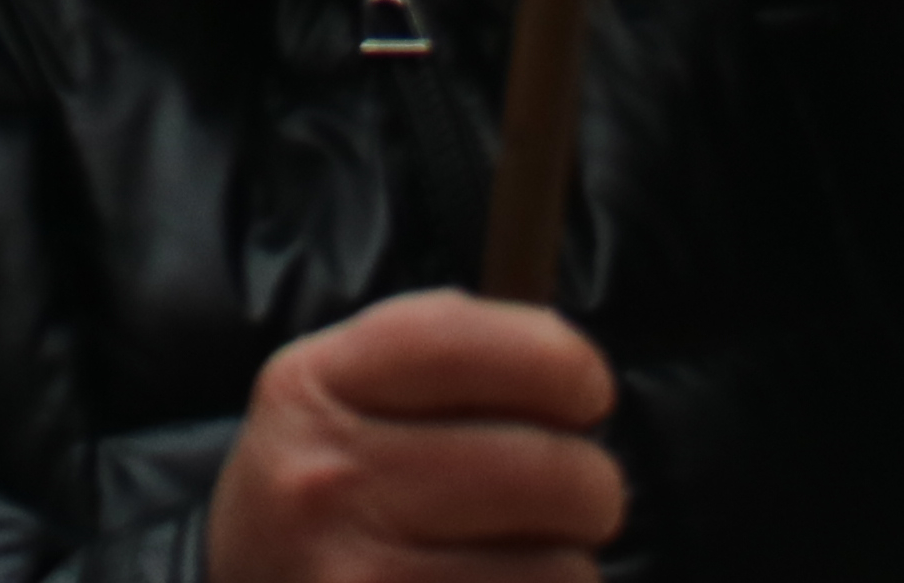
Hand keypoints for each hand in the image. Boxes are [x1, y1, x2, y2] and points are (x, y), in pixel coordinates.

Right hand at [205, 289, 625, 581]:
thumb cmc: (329, 484)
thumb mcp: (341, 391)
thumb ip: (443, 354)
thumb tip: (572, 366)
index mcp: (313, 388)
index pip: (462, 344)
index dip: (559, 362)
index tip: (587, 390)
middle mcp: (326, 482)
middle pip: (545, 469)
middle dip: (590, 486)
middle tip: (576, 496)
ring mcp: (357, 582)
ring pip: (560, 570)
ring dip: (565, 568)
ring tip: (516, 561)